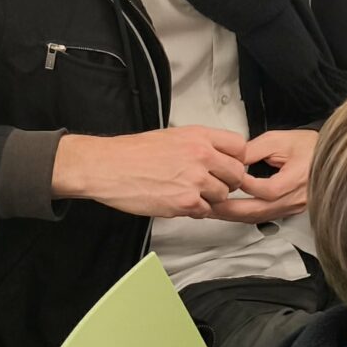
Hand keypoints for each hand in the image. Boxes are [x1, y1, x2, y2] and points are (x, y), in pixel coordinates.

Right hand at [51, 127, 250, 217]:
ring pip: (222, 195)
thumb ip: (200, 144)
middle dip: (226, 182)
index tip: (227, 166)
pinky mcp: (185, 201)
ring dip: (210, 198)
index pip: (240, 147)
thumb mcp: (172, 136)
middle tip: (211, 184)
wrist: (107, 167)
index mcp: (199, 136)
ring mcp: (195, 179)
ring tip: (189, 193)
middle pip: (237, 174)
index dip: (236, 159)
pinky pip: (205, 211)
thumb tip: (219, 156)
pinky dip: (195, 210)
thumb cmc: (132, 152)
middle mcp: (201, 155)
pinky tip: (178, 202)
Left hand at [214, 129, 316, 223]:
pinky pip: (264, 217)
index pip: (266, 189)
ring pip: (259, 218)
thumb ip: (253, 150)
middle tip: (208, 205)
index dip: (244, 185)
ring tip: (212, 210)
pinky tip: (230, 212)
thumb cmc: (309, 146)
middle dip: (230, 210)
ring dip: (234, 216)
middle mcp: (296, 198)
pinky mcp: (290, 210)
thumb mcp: (280, 140)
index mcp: (297, 178)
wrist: (330, 157)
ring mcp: (293, 207)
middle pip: (259, 211)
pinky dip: (245, 216)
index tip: (226, 176)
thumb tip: (230, 160)